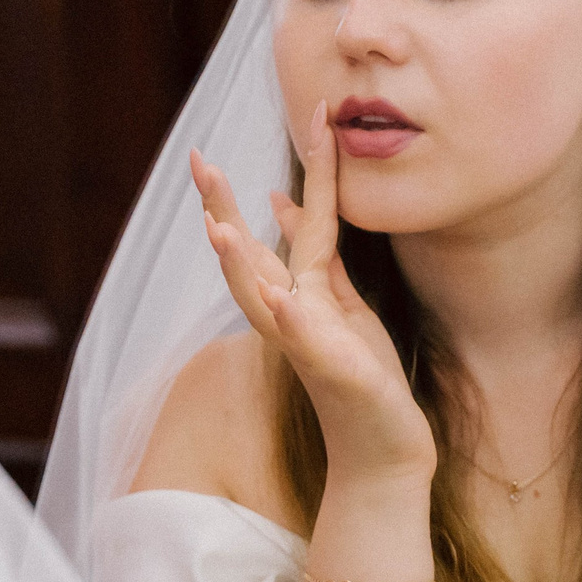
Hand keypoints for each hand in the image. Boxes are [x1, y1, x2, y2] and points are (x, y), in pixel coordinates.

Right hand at [191, 103, 434, 485]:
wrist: (382, 446)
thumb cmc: (362, 375)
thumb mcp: (340, 300)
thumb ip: (313, 252)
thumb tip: (285, 201)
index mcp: (300, 291)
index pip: (281, 226)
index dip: (270, 180)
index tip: (256, 134)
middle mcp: (292, 313)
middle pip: (248, 254)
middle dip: (223, 209)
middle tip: (199, 162)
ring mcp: (306, 343)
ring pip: (263, 297)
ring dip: (238, 262)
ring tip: (217, 226)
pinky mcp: (333, 371)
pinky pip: (306, 340)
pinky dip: (291, 316)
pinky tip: (281, 292)